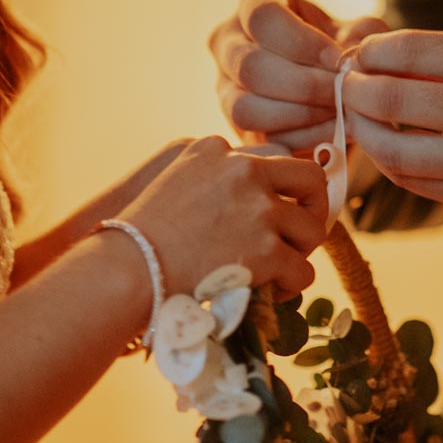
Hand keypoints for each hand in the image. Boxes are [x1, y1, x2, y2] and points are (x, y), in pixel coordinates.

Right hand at [117, 136, 328, 298]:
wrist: (129, 268)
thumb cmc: (138, 236)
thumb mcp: (172, 181)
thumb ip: (210, 177)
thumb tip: (247, 201)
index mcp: (215, 150)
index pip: (272, 156)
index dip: (282, 186)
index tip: (281, 204)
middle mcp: (243, 171)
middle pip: (309, 180)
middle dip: (313, 208)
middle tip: (300, 233)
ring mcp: (258, 210)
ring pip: (311, 230)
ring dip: (299, 252)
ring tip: (279, 269)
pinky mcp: (266, 250)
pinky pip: (303, 270)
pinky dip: (292, 285)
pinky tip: (271, 292)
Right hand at [209, 0, 385, 150]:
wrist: (330, 86)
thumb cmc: (340, 49)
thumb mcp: (356, 32)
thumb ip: (361, 36)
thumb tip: (350, 60)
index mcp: (254, 4)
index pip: (263, 18)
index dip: (301, 41)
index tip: (336, 59)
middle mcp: (228, 43)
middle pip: (250, 66)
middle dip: (304, 85)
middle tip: (342, 93)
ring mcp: (224, 87)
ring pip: (244, 108)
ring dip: (299, 115)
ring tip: (338, 113)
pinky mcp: (235, 127)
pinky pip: (259, 139)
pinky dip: (300, 138)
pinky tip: (332, 132)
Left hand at [342, 31, 442, 233]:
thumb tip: (367, 56)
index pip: (411, 51)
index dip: (370, 52)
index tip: (357, 55)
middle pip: (392, 100)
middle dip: (354, 91)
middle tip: (346, 86)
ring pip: (394, 151)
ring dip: (361, 132)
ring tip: (356, 118)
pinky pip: (413, 181)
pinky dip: (388, 162)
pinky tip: (383, 147)